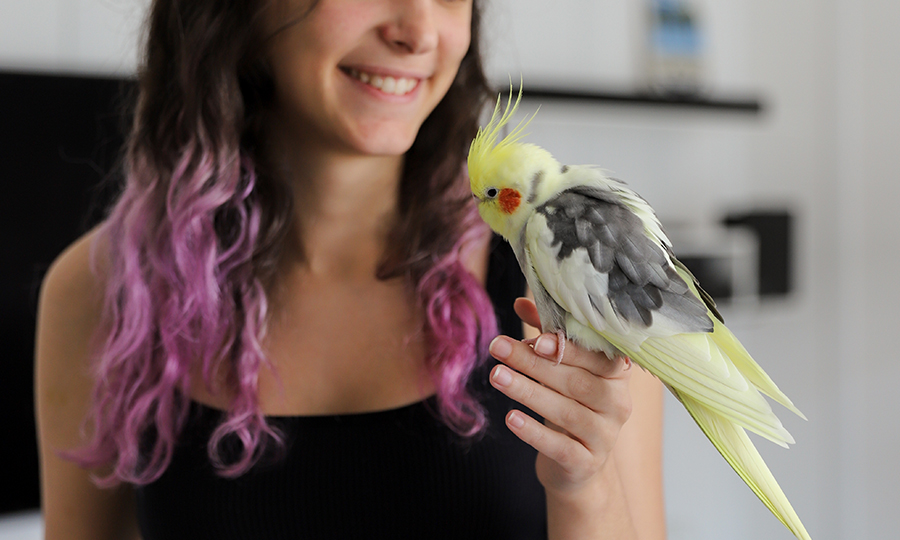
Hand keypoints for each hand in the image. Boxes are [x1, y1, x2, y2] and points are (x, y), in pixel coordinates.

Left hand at [488, 298, 633, 495]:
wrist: (576, 461)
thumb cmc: (569, 401)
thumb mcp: (560, 367)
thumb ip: (546, 335)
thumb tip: (521, 302)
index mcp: (616, 373)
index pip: (598, 357)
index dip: (569, 347)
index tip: (538, 338)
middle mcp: (618, 403)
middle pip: (576, 382)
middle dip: (534, 364)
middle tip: (498, 347)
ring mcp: (605, 436)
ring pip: (566, 412)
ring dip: (527, 392)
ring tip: (496, 376)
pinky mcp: (587, 463)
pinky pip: (560, 447)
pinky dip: (534, 433)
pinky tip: (510, 418)